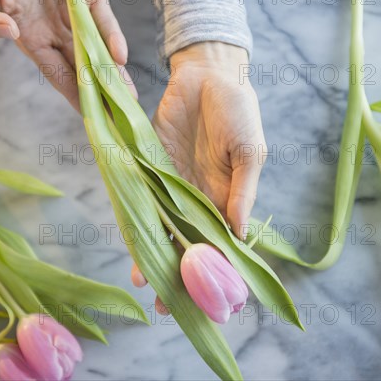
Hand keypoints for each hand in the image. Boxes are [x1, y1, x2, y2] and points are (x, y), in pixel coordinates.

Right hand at [0, 0, 133, 110]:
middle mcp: (59, 32)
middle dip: (103, 94)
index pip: (59, 76)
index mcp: (35, 40)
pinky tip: (120, 55)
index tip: (91, 119)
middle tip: (120, 120)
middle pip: (85, 69)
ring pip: (99, 49)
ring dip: (114, 72)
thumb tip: (8, 33)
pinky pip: (102, 16)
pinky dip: (112, 35)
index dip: (75, 97)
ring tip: (129, 98)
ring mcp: (76, 13)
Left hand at [132, 42, 266, 312]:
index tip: (208, 300)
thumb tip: (238, 233)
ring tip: (144, 285)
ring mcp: (171, 186)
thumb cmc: (238, 111)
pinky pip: (141, 199)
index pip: (220, 245)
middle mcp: (196, 199)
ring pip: (161, 228)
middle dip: (178, 274)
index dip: (214, 272)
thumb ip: (242, 191)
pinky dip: (136, 221)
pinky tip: (131, 243)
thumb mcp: (249, 152)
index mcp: (225, 199)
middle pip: (186, 244)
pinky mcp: (149, 168)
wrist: (208, 75)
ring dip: (153, 256)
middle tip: (167, 305)